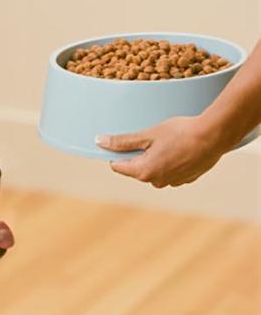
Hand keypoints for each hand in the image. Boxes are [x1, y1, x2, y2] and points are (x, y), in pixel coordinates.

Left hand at [96, 116, 225, 187]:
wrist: (214, 135)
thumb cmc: (180, 133)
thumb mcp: (147, 135)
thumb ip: (123, 141)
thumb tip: (100, 142)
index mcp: (143, 172)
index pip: (118, 166)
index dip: (117, 153)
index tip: (122, 141)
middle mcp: (157, 182)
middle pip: (136, 168)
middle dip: (138, 154)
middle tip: (149, 137)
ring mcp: (173, 182)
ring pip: (154, 169)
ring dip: (154, 157)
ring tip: (166, 141)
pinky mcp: (186, 178)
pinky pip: (170, 170)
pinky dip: (170, 160)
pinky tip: (178, 147)